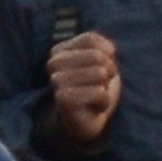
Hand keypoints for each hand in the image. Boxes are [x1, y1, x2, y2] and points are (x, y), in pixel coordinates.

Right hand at [43, 30, 120, 147]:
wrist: (84, 121)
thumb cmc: (94, 87)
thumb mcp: (102, 61)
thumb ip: (103, 48)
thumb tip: (105, 52)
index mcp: (59, 51)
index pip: (91, 39)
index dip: (106, 54)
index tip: (98, 69)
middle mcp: (53, 63)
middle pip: (98, 56)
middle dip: (108, 72)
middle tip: (98, 86)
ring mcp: (56, 81)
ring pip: (100, 72)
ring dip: (105, 88)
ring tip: (95, 96)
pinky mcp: (63, 100)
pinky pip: (100, 93)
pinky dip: (105, 102)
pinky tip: (94, 107)